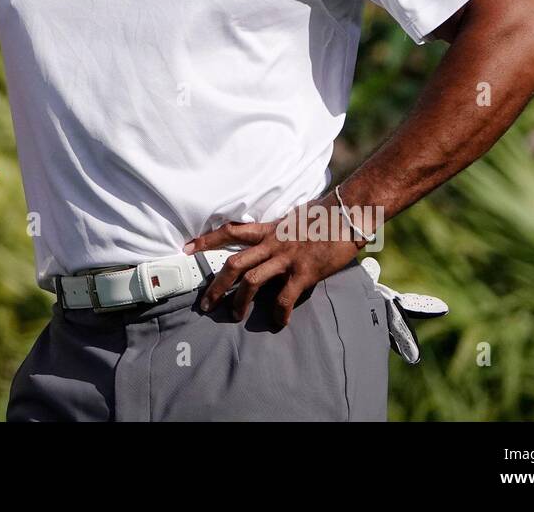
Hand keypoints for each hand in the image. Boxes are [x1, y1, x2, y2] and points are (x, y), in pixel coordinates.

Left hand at [184, 196, 364, 325]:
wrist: (347, 212)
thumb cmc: (322, 217)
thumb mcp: (291, 219)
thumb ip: (277, 232)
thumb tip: (267, 240)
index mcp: (268, 230)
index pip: (230, 232)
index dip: (206, 240)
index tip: (186, 248)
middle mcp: (272, 244)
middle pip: (233, 264)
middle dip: (216, 285)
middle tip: (206, 304)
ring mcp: (286, 258)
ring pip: (252, 281)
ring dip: (239, 301)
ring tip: (235, 316)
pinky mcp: (304, 272)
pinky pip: (285, 296)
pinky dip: (279, 312)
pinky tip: (279, 322)